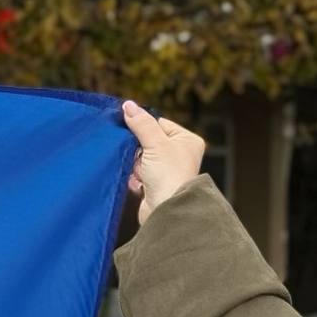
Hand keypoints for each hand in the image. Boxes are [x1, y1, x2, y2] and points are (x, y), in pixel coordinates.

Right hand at [122, 101, 205, 226]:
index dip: (144, 127)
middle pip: (148, 141)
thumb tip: (128, 106)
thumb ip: (141, 123)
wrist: (166, 210)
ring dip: (136, 165)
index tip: (131, 131)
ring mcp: (168, 171)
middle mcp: (180, 154)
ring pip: (141, 158)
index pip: (159, 123)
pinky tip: (139, 183)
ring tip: (141, 173)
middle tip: (139, 157)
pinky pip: (138, 174)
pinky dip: (135, 177)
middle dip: (138, 150)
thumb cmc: (169, 176)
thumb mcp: (155, 143)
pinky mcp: (156, 185)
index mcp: (187, 140)